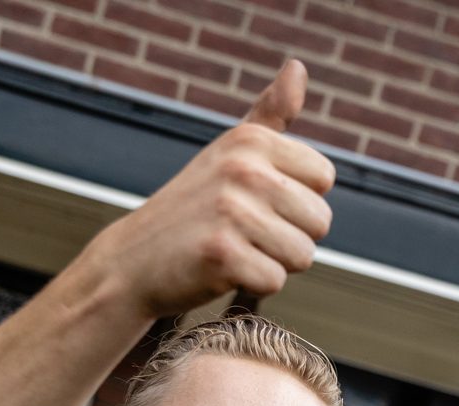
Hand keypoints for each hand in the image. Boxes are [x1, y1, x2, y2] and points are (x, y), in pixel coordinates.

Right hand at [91, 60, 336, 318]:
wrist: (134, 260)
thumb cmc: (193, 208)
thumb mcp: (230, 153)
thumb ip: (270, 116)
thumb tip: (298, 66)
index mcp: (252, 140)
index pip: (324, 178)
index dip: (298, 201)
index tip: (258, 203)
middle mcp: (244, 170)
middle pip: (320, 221)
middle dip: (290, 237)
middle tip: (245, 234)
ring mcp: (231, 212)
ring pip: (302, 255)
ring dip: (274, 263)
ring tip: (235, 250)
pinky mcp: (222, 255)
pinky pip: (275, 282)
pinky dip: (252, 286)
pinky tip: (221, 271)